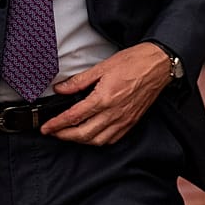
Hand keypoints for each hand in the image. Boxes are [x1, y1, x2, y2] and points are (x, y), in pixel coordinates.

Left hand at [41, 43, 170, 144]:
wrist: (158, 65)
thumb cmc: (134, 62)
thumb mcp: (101, 67)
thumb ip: (79, 81)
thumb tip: (61, 89)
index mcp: (104, 98)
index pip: (73, 117)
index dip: (56, 124)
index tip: (46, 128)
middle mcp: (113, 113)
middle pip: (83, 134)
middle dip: (64, 136)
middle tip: (53, 133)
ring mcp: (123, 120)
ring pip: (97, 141)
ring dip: (80, 141)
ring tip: (69, 134)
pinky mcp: (131, 122)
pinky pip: (112, 139)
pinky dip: (98, 141)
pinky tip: (91, 136)